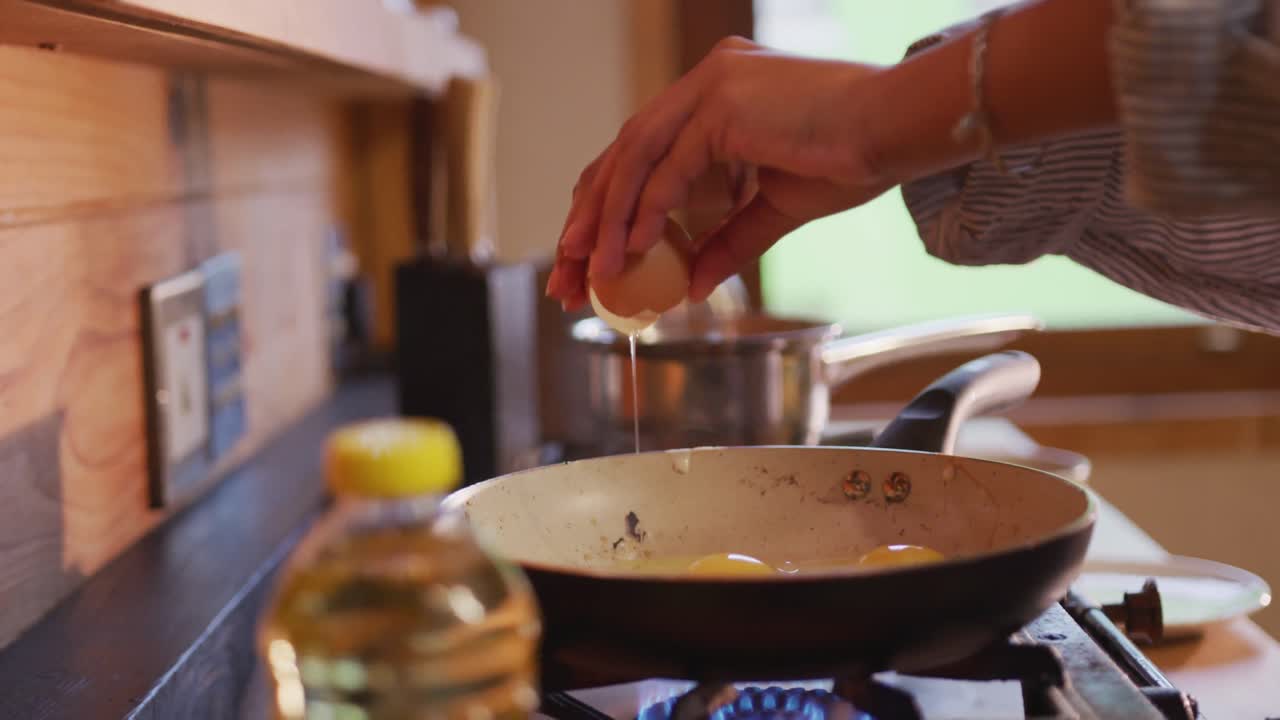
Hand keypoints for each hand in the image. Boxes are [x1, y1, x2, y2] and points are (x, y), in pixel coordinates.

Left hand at [545, 37, 892, 309]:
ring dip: (606, 220)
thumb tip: (690, 287)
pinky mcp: (722, 102)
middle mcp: (705, 82)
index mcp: (715, 97)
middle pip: (624, 155)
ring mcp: (711, 85)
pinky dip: (646, 212)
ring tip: (587, 272)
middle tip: (567, 273)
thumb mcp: (774, 210)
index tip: (590, 259)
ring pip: (634, 158)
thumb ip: (727, 241)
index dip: (610, 209)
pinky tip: (630, 252)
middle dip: (590, 219)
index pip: (642, 154)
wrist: (900, 129)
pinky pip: (669, 167)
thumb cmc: (853, 159)